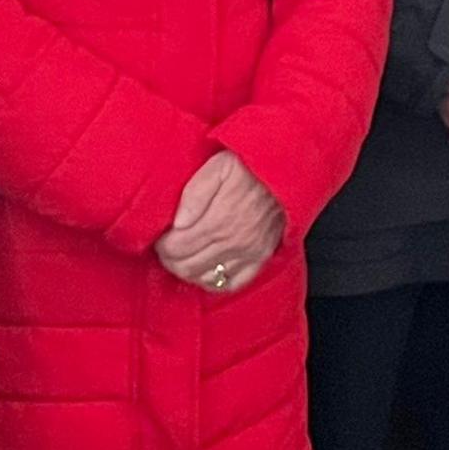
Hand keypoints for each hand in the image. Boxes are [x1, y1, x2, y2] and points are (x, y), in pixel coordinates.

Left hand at [156, 150, 285, 291]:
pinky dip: (214, 281)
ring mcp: (249, 253)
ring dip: (187, 271)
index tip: (160, 237)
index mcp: (219, 220)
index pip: (177, 247)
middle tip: (166, 248)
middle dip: (170, 259)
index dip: (162, 246)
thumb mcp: (218, 167)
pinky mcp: (261, 258)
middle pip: (187, 266)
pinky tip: (205, 270)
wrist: (288, 170)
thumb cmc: (251, 166)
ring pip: (206, 277)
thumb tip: (177, 223)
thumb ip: (195, 193)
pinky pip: (232, 283)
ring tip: (181, 258)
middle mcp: (233, 242)